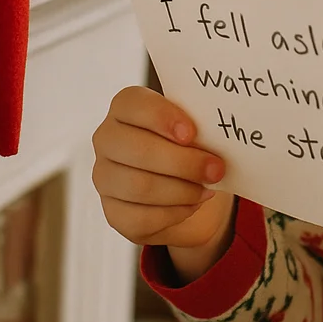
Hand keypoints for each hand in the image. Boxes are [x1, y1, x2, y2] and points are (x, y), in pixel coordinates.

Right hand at [92, 86, 235, 281]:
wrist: (187, 188)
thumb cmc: (190, 147)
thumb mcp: (196, 130)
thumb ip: (198, 127)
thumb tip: (217, 136)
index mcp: (124, 109)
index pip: (131, 104)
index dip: (161, 116)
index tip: (192, 133)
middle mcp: (107, 140)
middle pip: (136, 150)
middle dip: (182, 162)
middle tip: (215, 169)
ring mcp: (105, 178)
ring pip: (140, 187)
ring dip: (182, 190)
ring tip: (207, 189)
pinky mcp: (113, 213)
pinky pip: (142, 217)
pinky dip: (175, 213)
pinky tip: (192, 205)